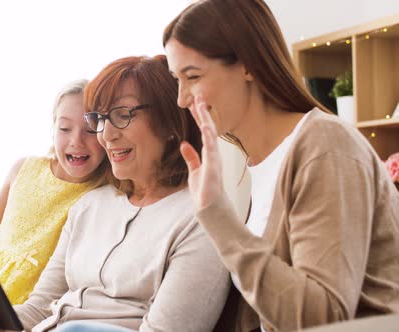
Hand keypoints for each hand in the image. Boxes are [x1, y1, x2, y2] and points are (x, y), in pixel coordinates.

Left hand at [180, 95, 223, 209]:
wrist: (210, 208)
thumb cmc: (204, 191)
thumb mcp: (194, 171)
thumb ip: (191, 157)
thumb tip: (184, 144)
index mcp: (209, 154)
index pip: (204, 131)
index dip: (200, 117)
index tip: (195, 103)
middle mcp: (214, 153)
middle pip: (209, 128)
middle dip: (203, 113)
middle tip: (199, 96)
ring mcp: (215, 159)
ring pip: (211, 134)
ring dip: (206, 119)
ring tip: (201, 105)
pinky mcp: (213, 167)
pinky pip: (212, 148)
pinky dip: (209, 136)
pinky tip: (206, 125)